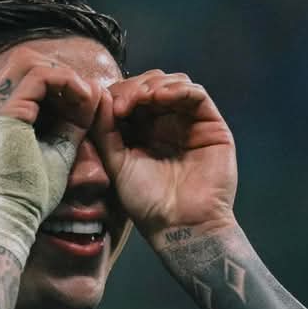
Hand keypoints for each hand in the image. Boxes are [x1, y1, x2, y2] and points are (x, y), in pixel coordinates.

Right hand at [0, 46, 101, 220]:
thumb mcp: (55, 152)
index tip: (84, 104)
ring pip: (30, 62)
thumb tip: (92, 102)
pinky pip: (40, 76)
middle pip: (25, 63)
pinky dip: (66, 82)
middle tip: (85, 95)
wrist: (12, 216)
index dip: (58, 85)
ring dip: (63, 75)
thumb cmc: (30, 195)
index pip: (26, 80)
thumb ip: (68, 127)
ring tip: (85, 96)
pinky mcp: (5, 110)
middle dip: (60, 74)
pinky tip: (83, 98)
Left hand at [91, 71, 237, 249]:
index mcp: (142, 132)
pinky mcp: (211, 124)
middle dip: (135, 88)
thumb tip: (96, 95)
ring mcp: (189, 122)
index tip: (107, 106)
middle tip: (123, 103)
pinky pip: (196, 94)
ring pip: (173, 83)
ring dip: (154, 84)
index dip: (118, 94)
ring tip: (142, 99)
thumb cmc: (147, 203)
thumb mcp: (116, 163)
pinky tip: (161, 97)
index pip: (130, 98)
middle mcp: (166, 124)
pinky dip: (178, 89)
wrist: (180, 225)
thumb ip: (105, 130)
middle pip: (150, 85)